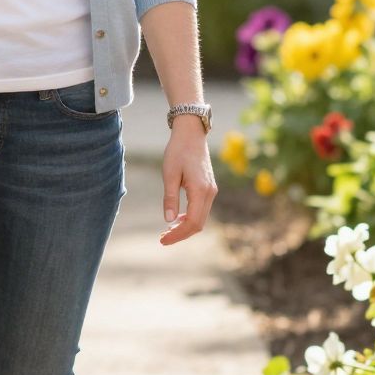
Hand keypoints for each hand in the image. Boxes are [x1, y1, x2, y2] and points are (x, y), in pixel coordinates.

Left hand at [159, 122, 217, 244]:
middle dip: (181, 234)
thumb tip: (168, 220)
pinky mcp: (209, 188)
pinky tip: (177, 218)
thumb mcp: (169, 174)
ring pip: (201, 218)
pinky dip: (190, 218)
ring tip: (167, 231)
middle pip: (198, 224)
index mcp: (200, 190)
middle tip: (162, 239)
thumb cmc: (178, 151)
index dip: (177, 234)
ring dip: (185, 227)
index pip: (191, 222)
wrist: (191, 134)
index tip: (162, 240)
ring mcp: (211, 191)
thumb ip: (170, 197)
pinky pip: (201, 209)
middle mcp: (209, 193)